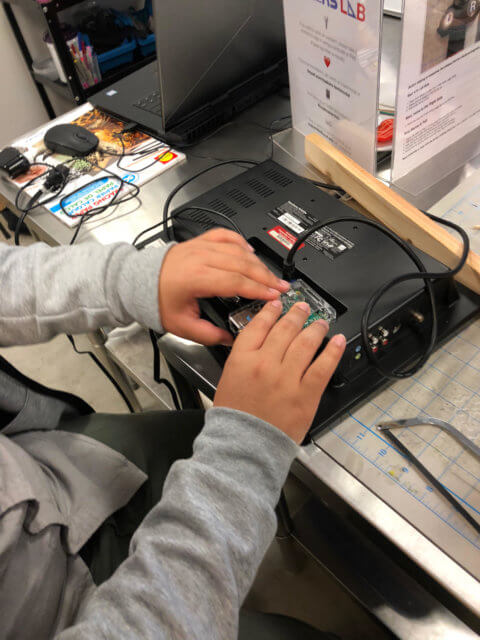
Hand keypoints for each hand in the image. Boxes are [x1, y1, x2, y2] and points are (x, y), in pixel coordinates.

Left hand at [158, 229, 289, 345]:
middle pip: (242, 264)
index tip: (273, 296)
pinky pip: (225, 236)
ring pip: (237, 250)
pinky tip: (251, 252)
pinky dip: (241, 242)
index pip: (236, 281)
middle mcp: (200, 258)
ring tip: (272, 275)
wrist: (138, 281)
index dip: (258, 289)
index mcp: (196, 278)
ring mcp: (200, 247)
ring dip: (258, 262)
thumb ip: (208, 335)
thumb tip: (230, 339)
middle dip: (266, 276)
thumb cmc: (156, 300)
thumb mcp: (181, 326)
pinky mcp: (199, 241)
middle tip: (282, 287)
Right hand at [214, 301, 345, 442]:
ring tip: (321, 322)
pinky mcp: (306, 393)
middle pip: (285, 328)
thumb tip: (263, 341)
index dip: (271, 311)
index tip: (277, 304)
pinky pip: (324, 366)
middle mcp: (266, 364)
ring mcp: (287, 378)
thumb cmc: (235, 417)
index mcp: (243, 359)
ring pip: (306, 342)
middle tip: (303, 307)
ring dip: (316, 327)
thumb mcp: (229, 379)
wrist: (245, 445)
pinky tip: (338, 341)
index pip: (259, 325)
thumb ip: (244, 357)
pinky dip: (333, 351)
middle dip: (297, 314)